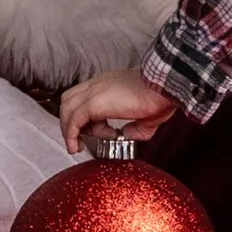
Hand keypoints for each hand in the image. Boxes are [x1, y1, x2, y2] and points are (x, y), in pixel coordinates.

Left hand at [60, 69, 177, 154]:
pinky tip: (76, 146)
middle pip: (69, 101)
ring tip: (77, 146)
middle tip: (81, 140)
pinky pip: (72, 120)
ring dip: (69, 130)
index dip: (83, 117)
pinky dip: (70, 135)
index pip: (83, 97)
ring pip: (67, 109)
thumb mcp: (146, 118)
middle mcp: (98, 84)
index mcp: (108, 84)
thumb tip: (128, 135)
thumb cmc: (160, 96)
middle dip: (71, 123)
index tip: (95, 132)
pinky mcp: (93, 103)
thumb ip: (135, 129)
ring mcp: (94, 91)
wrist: (164, 87)